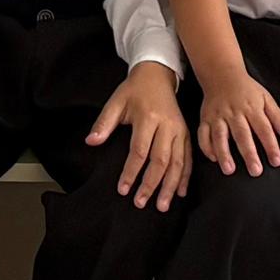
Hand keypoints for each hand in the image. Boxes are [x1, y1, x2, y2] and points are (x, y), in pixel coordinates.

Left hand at [94, 64, 191, 210]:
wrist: (157, 74)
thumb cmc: (134, 90)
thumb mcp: (116, 101)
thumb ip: (103, 123)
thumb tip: (91, 142)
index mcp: (148, 117)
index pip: (140, 151)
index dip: (131, 172)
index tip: (123, 189)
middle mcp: (167, 126)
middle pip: (161, 160)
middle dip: (151, 184)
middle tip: (141, 203)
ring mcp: (179, 130)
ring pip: (178, 163)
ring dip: (170, 186)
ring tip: (162, 205)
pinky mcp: (186, 134)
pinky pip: (188, 158)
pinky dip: (185, 177)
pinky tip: (180, 192)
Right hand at [196, 69, 279, 175]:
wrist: (222, 75)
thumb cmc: (247, 90)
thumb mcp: (266, 99)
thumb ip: (278, 118)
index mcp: (252, 108)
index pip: (264, 129)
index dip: (271, 146)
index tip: (276, 161)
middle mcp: (234, 113)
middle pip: (242, 134)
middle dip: (249, 154)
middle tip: (255, 171)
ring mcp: (218, 116)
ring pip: (220, 136)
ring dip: (224, 153)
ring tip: (229, 169)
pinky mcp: (205, 119)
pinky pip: (203, 134)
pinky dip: (206, 147)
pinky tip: (213, 159)